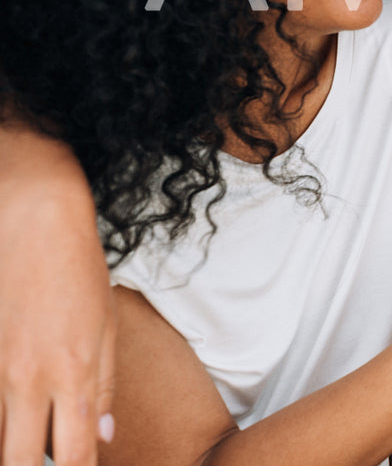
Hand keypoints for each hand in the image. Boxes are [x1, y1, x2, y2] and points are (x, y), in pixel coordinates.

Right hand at [0, 132, 114, 465]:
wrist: (33, 223)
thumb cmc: (78, 270)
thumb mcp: (107, 325)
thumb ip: (104, 386)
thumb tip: (105, 436)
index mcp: (73, 374)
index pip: (76, 453)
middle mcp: (28, 380)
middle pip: (22, 461)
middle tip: (48, 463)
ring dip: (13, 447)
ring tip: (32, 438)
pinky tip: (12, 418)